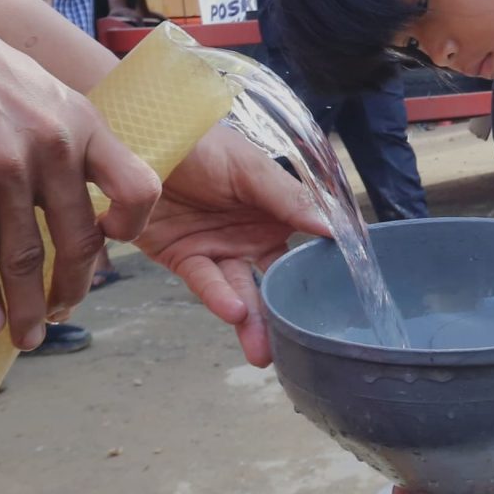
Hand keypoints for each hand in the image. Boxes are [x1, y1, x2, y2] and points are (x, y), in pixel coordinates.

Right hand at [0, 25, 160, 348]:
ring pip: (24, 256)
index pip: (137, 186)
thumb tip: (67, 202)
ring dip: (27, 306)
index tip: (111, 248)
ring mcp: (5, 166)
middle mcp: (54, 147)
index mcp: (84, 124)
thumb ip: (63, 143)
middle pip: (79, 239)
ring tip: (26, 337)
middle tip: (62, 313)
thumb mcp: (43, 94)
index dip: (132, 226)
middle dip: (72, 288)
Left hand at [138, 125, 328, 364]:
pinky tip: (234, 312)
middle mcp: (254, 234)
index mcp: (277, 208)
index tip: (351, 296)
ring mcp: (221, 249)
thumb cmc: (200, 143)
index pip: (310, 242)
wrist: (142, 140)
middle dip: (290, 311)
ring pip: (244, 291)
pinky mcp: (187, 259)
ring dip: (254, 321)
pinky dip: (219, 298)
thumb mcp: (248, 166)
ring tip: (264, 352)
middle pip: (279, 278)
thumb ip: (286, 198)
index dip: (328, 268)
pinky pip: (207, 283)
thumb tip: (333, 230)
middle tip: (307, 341)